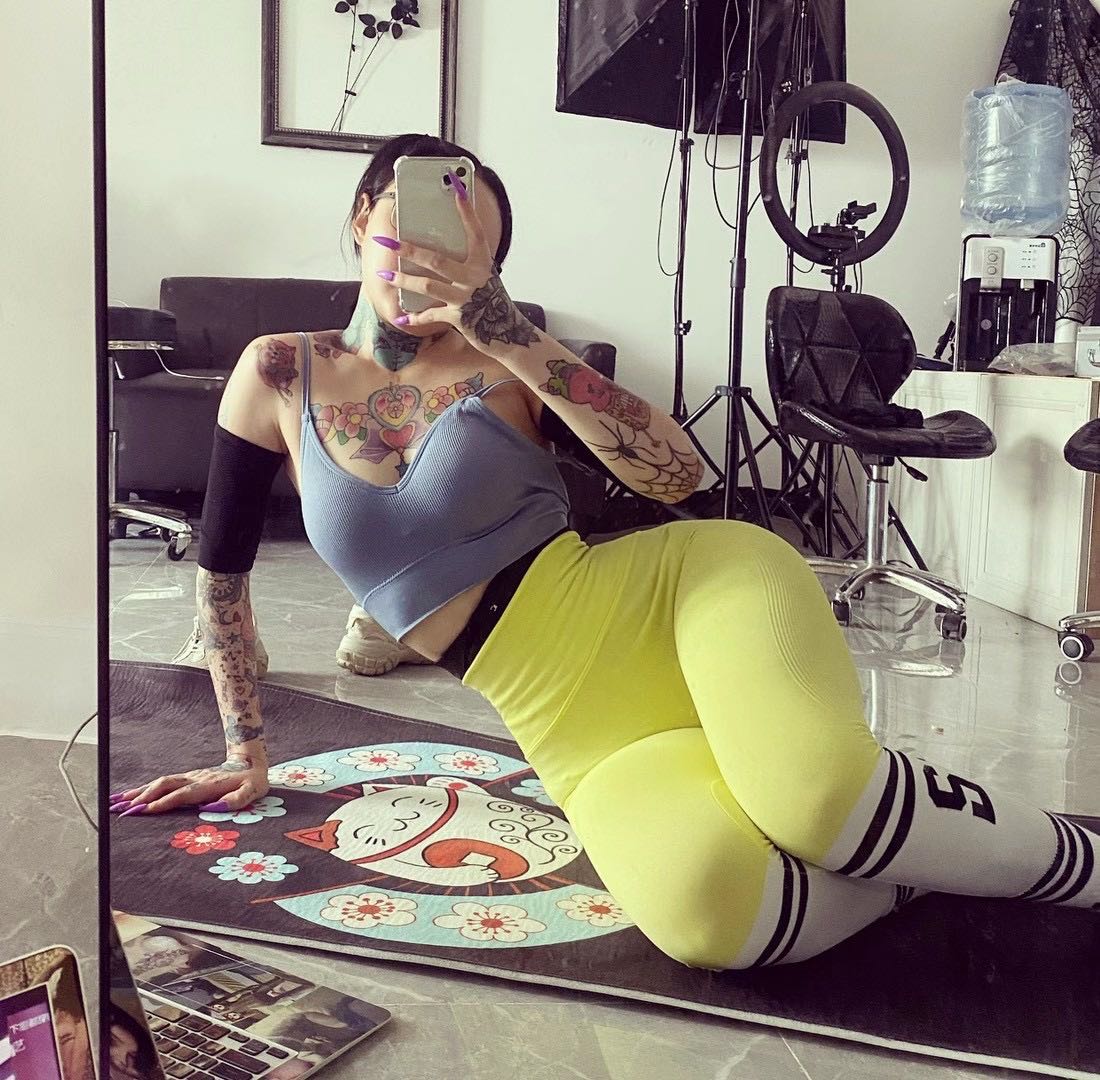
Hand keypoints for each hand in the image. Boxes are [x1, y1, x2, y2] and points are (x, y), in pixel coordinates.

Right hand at [109, 755, 268, 815]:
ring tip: (115, 802)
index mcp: (208, 785)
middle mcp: (194, 778)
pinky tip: (130, 795)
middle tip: (122, 811)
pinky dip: (144, 789)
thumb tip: (212, 808)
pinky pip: (162, 782)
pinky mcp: (186, 777)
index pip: (181, 795)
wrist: (251, 762)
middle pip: (164, 786)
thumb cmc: (253, 781)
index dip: (163, 802)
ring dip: (138, 792)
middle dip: (142, 798)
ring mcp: (189, 776)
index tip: (144, 811)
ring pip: (159, 782)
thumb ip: (236, 800)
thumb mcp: (252, 791)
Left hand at [373, 171, 539, 351]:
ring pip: (428, 286)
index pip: (475, 231)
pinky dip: (416, 317)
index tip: (456, 187)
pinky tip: (402, 316)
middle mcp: (475, 277)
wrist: (509, 333)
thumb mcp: (484, 277)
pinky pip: (432, 316)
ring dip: (404, 281)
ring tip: (385, 276)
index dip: (466, 211)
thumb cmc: (493, 302)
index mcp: (483, 262)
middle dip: (410, 250)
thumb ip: (466, 264)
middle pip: (437, 260)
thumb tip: (434, 252)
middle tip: (389, 241)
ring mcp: (466, 298)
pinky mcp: (460, 318)